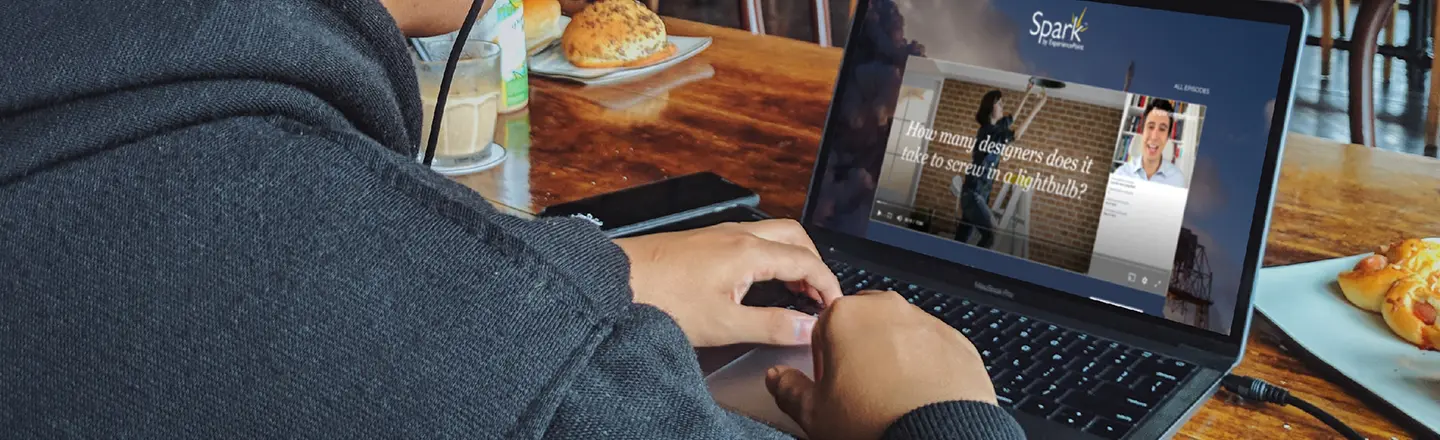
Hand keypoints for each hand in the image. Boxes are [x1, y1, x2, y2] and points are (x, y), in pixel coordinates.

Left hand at [614, 219, 842, 346]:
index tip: (836, 306)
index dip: (828, 284)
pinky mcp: (705, 241)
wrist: (614, 279)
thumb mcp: (723, 323)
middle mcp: (738, 234)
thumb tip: (807, 328)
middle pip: (795, 236)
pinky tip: (759, 281)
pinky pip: (752, 239)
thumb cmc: (661, 298)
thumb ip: (770, 325)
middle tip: (819, 294)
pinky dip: (770, 256)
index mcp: (749, 251)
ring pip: (772, 234)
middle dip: (814, 263)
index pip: (807, 260)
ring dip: (792, 257)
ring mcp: (720, 234)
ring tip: (795, 290)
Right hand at [766, 290, 995, 439]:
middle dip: (860, 352)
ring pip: (900, 335)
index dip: (824, 362)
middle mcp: (887, 309)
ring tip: (894, 398)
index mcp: (845, 316)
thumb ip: (789, 389)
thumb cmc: (877, 422)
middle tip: (862, 392)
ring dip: (894, 358)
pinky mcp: (957, 342)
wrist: (940, 438)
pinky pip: (934, 349)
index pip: (822, 329)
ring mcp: (926, 323)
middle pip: (863, 326)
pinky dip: (927, 367)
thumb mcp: (816, 414)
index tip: (831, 385)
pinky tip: (921, 397)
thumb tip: (779, 379)